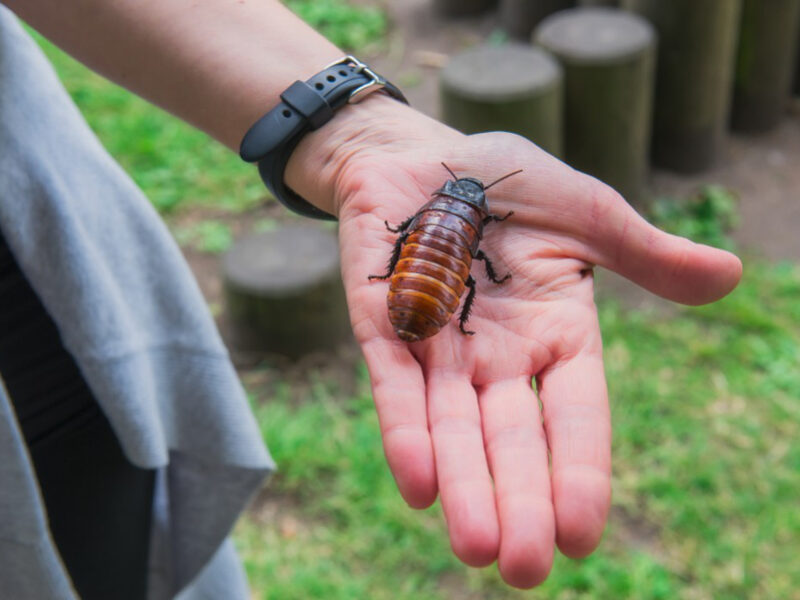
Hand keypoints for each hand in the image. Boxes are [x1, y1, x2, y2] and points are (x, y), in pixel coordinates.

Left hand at [286, 96, 741, 587]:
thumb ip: (643, 253)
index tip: (580, 534)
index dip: (579, 470)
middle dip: (517, 500)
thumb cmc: (506, 183)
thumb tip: (730, 278)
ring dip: (462, 484)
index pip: (574, 412)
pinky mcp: (382, 324)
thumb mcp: (584, 213)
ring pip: (452, 426)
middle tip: (521, 570)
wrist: (419, 155)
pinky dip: (404, 428)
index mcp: (555, 332)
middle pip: (511, 438)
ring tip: (474, 547)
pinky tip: (416, 483)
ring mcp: (437, 343)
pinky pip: (394, 383)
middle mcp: (497, 354)